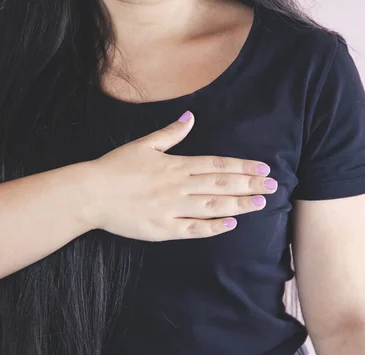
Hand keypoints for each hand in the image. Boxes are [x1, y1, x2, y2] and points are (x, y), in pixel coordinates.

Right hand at [88, 111, 276, 241]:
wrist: (91, 194)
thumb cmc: (115, 167)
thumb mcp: (143, 144)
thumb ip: (170, 133)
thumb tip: (190, 116)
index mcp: (176, 165)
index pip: (217, 165)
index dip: (242, 168)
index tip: (263, 170)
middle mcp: (178, 186)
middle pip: (221, 185)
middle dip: (249, 186)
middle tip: (273, 188)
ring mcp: (171, 208)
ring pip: (212, 206)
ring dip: (238, 205)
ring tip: (260, 204)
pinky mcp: (162, 228)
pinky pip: (192, 229)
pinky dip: (212, 227)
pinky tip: (230, 225)